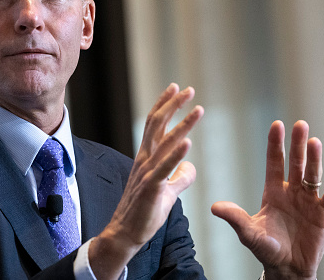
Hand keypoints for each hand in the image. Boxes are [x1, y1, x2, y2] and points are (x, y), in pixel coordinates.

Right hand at [89, 84, 203, 278]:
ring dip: (183, 124)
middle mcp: (145, 160)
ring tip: (198, 109)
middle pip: (158, 125)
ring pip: (165, 142)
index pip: (155, 124)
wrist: (126, 234)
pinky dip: (176, 154)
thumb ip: (180, 177)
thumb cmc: (144, 212)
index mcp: (147, 158)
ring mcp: (147, 173)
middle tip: (188, 89)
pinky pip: (165, 168)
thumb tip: (191, 166)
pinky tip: (188, 142)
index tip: (176, 88)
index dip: (165, 104)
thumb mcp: (168, 191)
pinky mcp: (152, 188)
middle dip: (173, 105)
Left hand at [211, 120, 323, 279]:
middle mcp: (291, 191)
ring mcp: (308, 201)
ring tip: (315, 142)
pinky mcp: (323, 214)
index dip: (275, 144)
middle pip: (295, 163)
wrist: (288, 268)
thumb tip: (214, 207)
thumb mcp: (248, 233)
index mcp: (273, 191)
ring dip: (314, 159)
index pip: (274, 162)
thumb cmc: (266, 248)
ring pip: (312, 175)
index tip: (277, 125)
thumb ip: (235, 218)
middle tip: (300, 124)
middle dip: (297, 144)